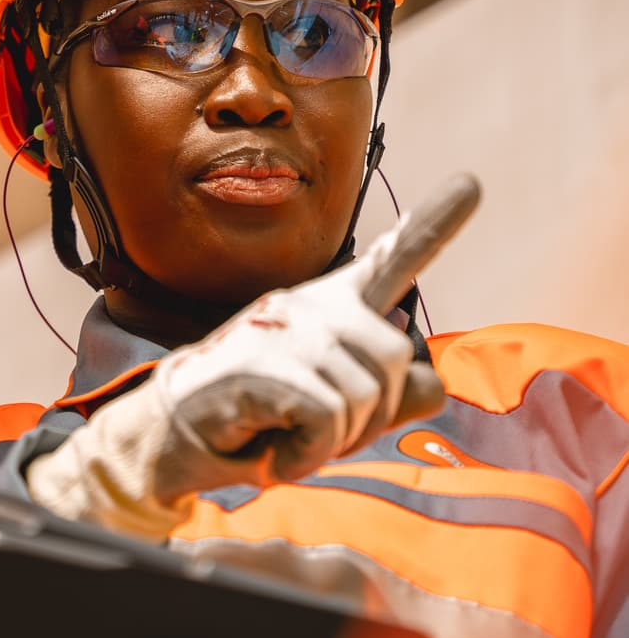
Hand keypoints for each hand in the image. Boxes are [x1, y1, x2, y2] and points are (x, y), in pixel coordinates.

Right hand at [23, 176, 483, 535]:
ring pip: (365, 395)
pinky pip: (328, 420)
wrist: (164, 442)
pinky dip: (304, 454)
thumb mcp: (332, 419)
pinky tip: (270, 449)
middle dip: (366, 416)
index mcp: (327, 309)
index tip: (473, 182)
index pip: (391, 262)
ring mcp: (283, 329)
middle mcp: (309, 305)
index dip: (435, 224)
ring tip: (282, 435)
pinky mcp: (263, 365)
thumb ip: (386, 401)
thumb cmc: (251, 423)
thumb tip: (432, 381)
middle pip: (395, 360)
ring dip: (330, 441)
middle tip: (308, 429)